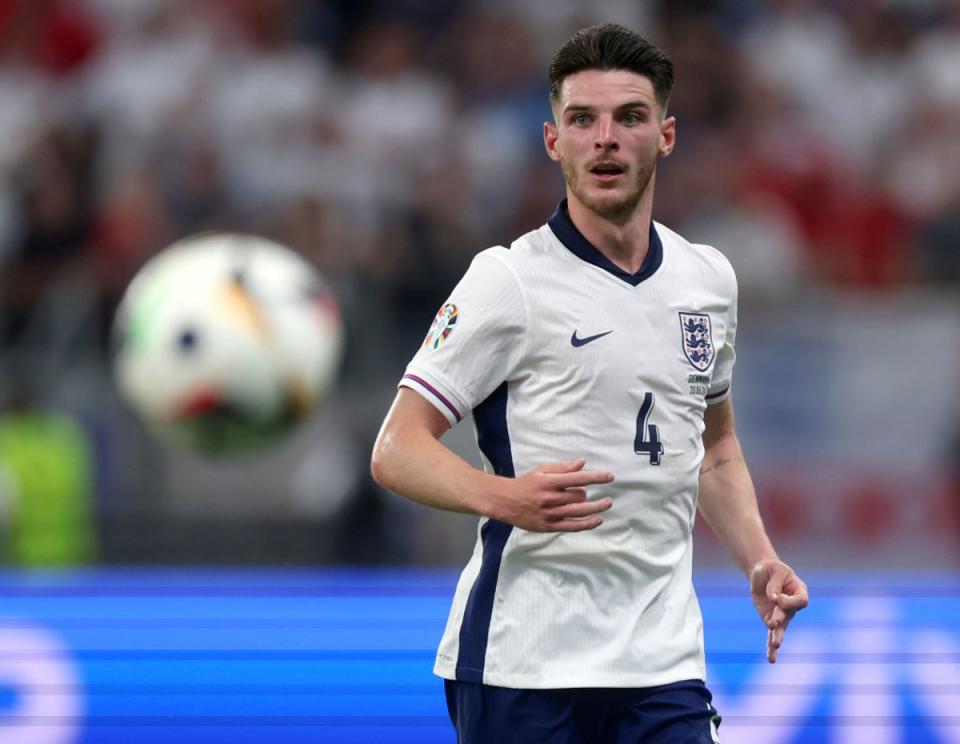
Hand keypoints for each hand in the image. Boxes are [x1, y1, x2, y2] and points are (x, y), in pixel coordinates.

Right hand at [491, 459, 613, 531]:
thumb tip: (582, 463)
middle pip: (579, 496)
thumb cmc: (525, 484)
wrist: (505, 501)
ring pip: (579, 511)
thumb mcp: (541, 471)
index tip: (610, 476)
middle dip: (585, 493)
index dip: (596, 477)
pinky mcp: (549, 527)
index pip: (577, 478)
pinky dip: (587, 524)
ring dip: (596, 507)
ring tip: (608, 503)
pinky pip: (572, 526)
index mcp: (549, 482)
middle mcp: (550, 498)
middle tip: (583, 492)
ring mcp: (550, 514)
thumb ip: (562, 468)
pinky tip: (598, 519)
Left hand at [750, 559, 808, 662]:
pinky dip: (771, 647)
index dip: (789, 601)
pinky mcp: (770, 620)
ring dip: (777, 636)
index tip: (776, 598)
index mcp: (799, 591)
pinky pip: (771, 634)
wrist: (762, 573)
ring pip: (781, 628)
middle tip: (773, 623)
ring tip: (776, 644)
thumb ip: (774, 583)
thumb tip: (773, 599)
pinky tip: (772, 659)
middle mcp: (793, 606)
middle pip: (789, 614)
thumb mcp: (774, 569)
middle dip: (780, 618)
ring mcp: (783, 615)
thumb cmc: (771, 569)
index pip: (801, 600)